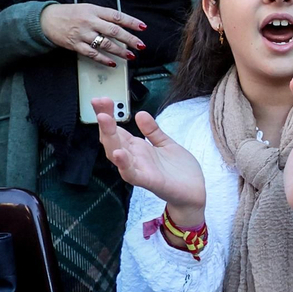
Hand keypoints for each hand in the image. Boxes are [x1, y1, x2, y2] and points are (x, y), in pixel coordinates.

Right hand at [41, 3, 145, 66]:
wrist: (47, 19)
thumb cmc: (70, 13)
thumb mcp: (88, 8)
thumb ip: (104, 16)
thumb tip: (123, 24)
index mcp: (94, 10)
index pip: (116, 16)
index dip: (131, 22)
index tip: (142, 27)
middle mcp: (89, 22)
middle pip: (114, 31)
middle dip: (129, 39)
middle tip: (140, 45)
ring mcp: (82, 34)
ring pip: (105, 44)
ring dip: (120, 51)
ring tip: (131, 56)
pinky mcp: (76, 45)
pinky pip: (92, 54)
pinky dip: (104, 59)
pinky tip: (113, 63)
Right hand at [94, 100, 205, 224]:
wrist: (194, 192)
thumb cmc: (179, 170)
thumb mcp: (166, 144)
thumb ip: (153, 131)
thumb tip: (140, 113)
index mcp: (138, 148)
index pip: (118, 129)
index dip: (108, 114)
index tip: (100, 99)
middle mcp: (134, 158)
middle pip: (113, 139)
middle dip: (105, 121)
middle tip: (98, 103)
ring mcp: (140, 170)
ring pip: (117, 154)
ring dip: (110, 138)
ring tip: (104, 120)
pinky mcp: (150, 181)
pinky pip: (132, 174)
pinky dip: (124, 165)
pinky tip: (119, 153)